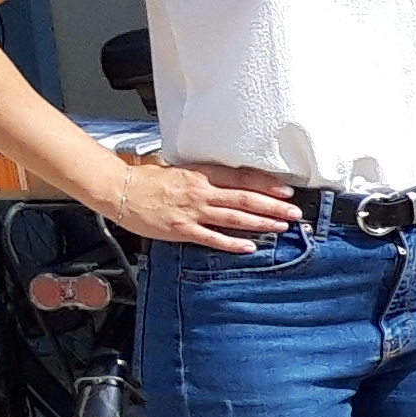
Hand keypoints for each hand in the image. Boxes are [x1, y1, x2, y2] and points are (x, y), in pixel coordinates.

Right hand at [96, 158, 300, 251]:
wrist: (120, 189)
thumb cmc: (147, 179)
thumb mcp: (181, 170)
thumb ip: (206, 176)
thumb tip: (230, 181)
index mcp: (201, 174)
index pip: (241, 179)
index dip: (266, 185)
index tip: (286, 191)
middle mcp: (201, 192)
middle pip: (245, 199)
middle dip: (273, 206)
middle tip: (295, 212)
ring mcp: (192, 212)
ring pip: (234, 218)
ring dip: (261, 223)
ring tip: (281, 226)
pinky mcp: (181, 230)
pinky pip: (211, 238)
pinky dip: (231, 243)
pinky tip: (249, 247)